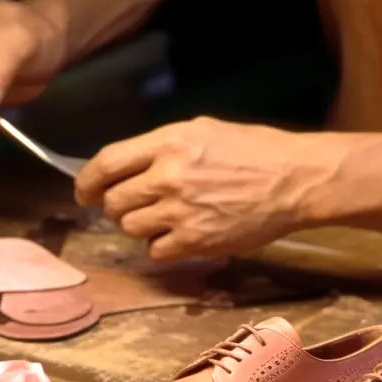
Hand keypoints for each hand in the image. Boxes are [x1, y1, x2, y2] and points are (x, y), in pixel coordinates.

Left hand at [75, 116, 318, 260]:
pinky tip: (180, 235)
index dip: (87, 181)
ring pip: (131, 228)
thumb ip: (161, 148)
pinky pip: (156, 251)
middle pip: (114, 202)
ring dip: (140, 227)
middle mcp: (169, 176)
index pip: (106, 163)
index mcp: (169, 142)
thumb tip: (124, 167)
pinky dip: (162, 246)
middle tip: (132, 207)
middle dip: (116, 207)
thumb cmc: (254, 150)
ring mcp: (181, 211)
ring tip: (163, 219)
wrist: (296, 180)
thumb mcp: (203, 130)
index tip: (85, 192)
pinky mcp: (196, 241)